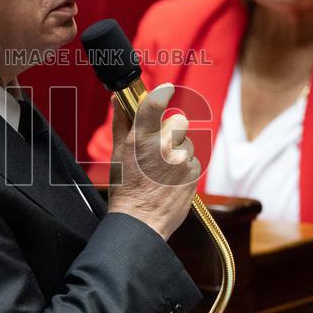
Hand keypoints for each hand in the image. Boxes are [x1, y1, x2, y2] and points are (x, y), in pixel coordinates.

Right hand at [107, 83, 201, 239]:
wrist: (140, 222)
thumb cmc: (125, 189)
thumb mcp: (118, 154)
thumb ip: (121, 123)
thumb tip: (119, 100)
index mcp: (141, 140)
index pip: (154, 104)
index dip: (163, 92)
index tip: (167, 90)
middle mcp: (163, 147)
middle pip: (179, 121)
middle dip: (171, 128)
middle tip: (159, 142)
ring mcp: (181, 161)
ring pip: (186, 143)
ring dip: (178, 150)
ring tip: (162, 168)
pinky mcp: (193, 174)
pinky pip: (192, 161)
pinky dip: (184, 166)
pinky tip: (170, 178)